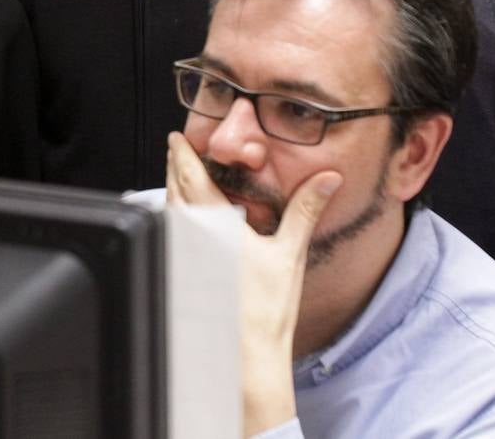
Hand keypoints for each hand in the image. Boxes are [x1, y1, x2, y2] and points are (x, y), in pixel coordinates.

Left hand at [166, 131, 340, 437]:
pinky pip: (170, 235)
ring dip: (172, 192)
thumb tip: (326, 179)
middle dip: (174, 168)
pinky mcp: (176, 273)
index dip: (183, 153)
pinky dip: (174, 219)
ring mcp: (179, 255)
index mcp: (214, 224)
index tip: (177, 137)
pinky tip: (186, 224)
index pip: (191, 177)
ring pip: (168, 212)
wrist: (244, 357)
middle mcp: (189, 235)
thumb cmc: (265, 311)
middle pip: (172, 190)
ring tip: (180, 181)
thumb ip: (305, 210)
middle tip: (177, 151)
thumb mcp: (289, 253)